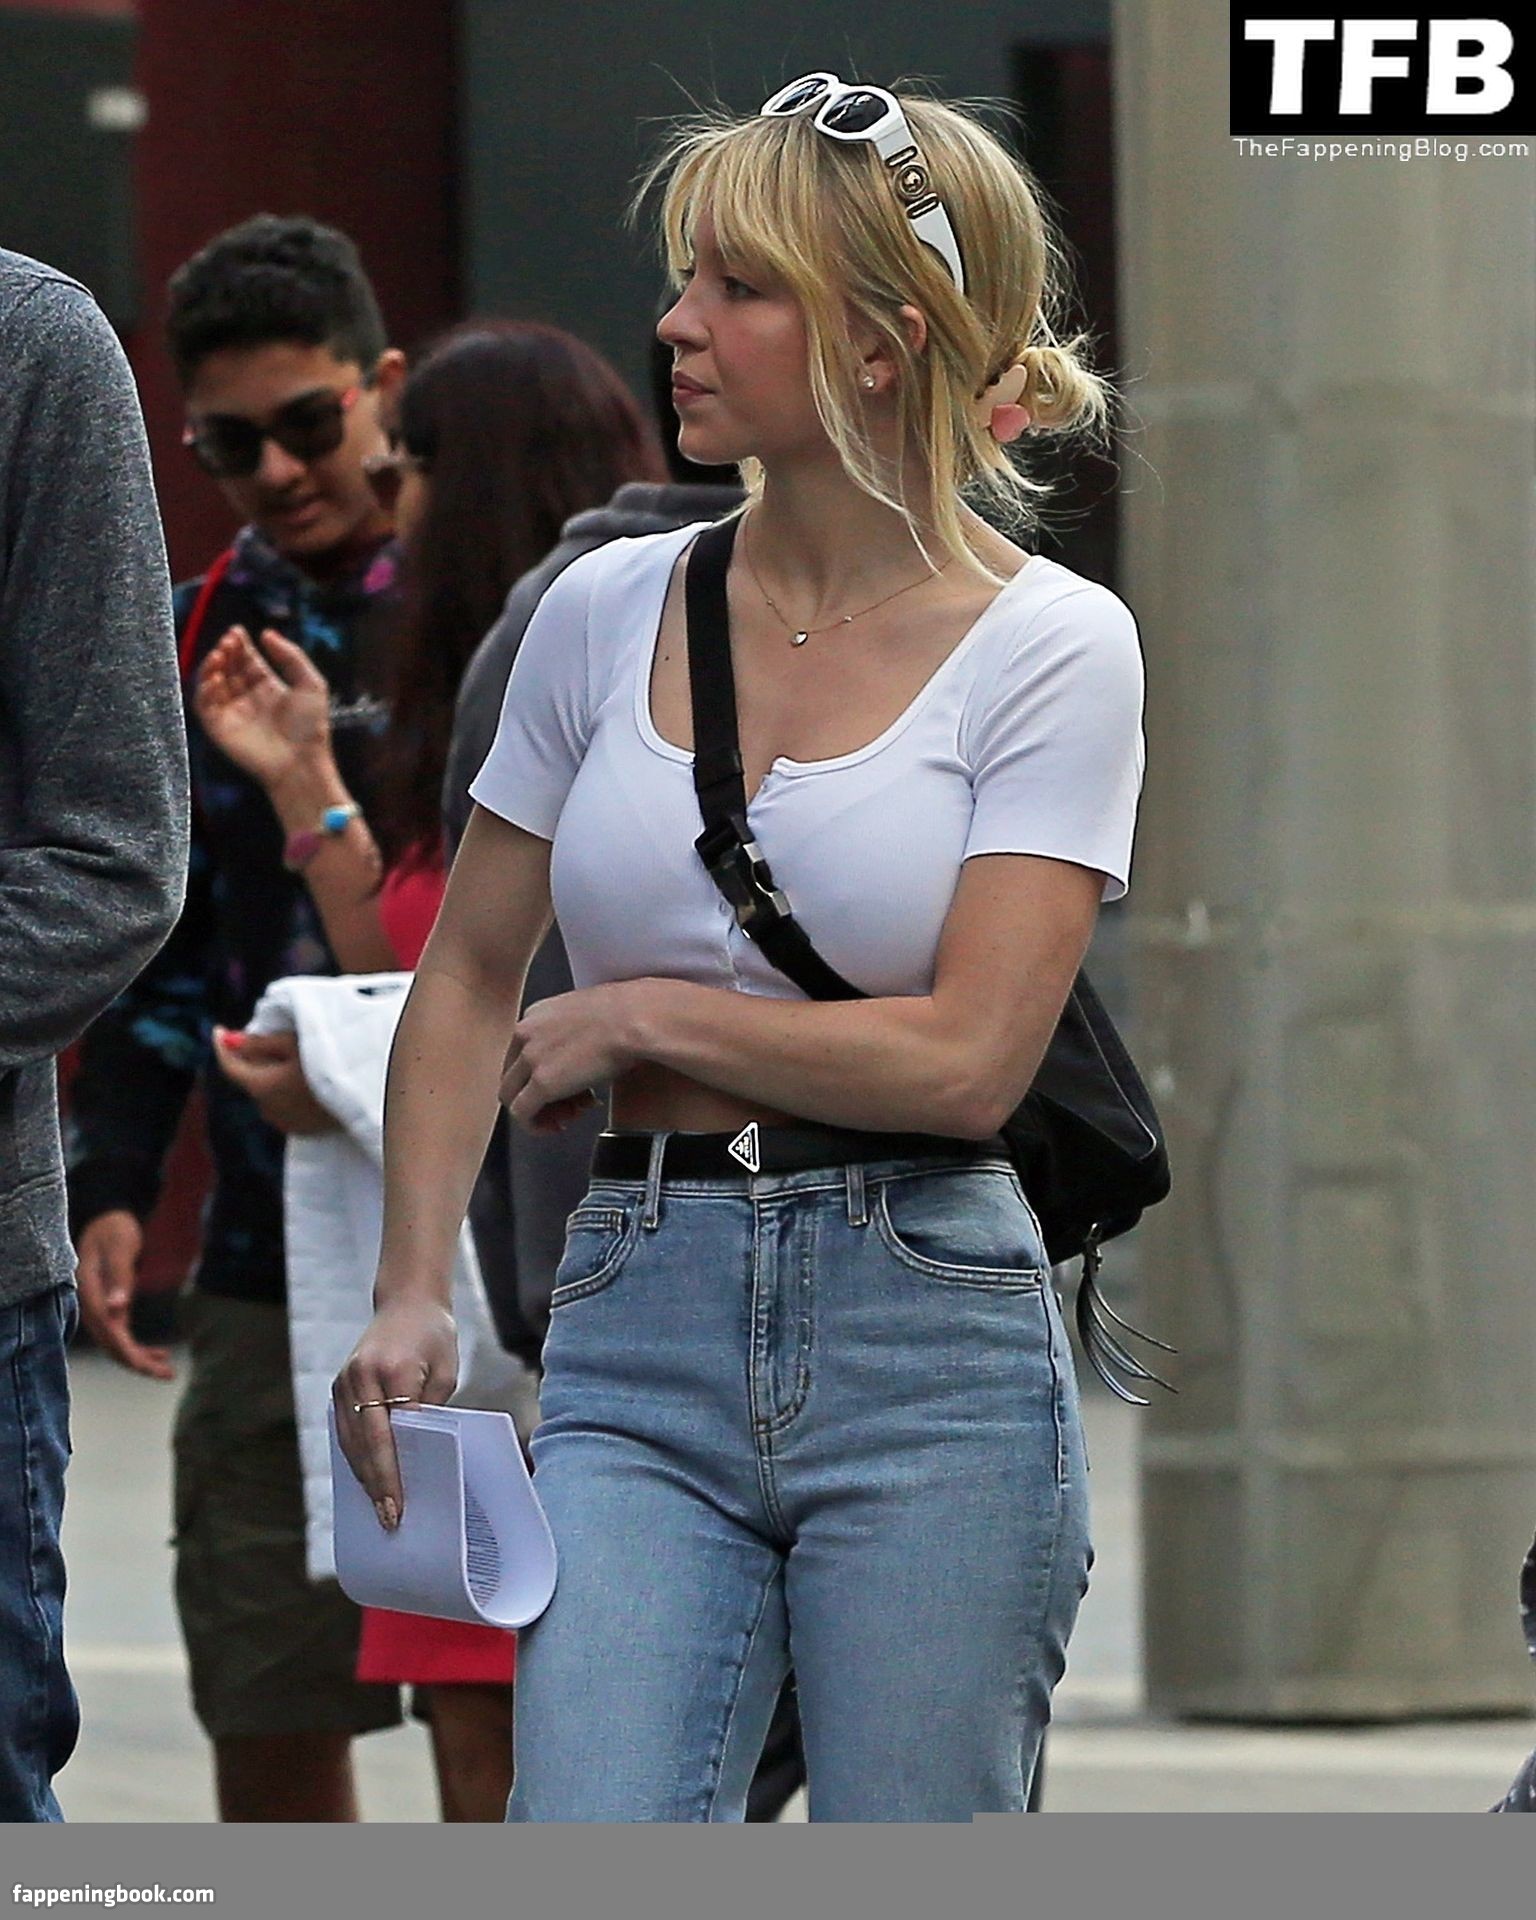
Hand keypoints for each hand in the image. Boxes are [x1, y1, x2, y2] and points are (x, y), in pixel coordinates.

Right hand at [74, 1210, 172, 1379]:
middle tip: (167, 1375)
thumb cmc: (114, 1230)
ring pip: (117, 1344)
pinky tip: (159, 1354)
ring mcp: (99, 1308)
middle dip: (138, 1363)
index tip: (148, 1367)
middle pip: (112, 1344)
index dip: (126, 1353)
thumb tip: (117, 1309)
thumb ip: (118, 1277)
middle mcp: (91, 1306)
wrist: (107, 1218)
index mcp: (90, 1294)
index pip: (107, 1333)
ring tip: (167, 1371)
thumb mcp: (119, 1248)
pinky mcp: (110, 1308)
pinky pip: (121, 1335)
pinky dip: (138, 1347)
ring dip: (140, 1360)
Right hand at [194, 624, 331, 790]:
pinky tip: (214, 678)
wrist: (301, 764)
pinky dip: (204, 689)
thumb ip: (291, 656)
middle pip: (227, 667)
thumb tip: (266, 632)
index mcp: (267, 686)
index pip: (246, 659)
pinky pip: (203, 705)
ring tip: (219, 655)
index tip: (237, 631)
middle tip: (227, 642)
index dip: (239, 644)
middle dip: (225, 651)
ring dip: (211, 666)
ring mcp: (231, 712)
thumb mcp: (311, 684)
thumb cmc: (310, 727)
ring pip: (211, 683)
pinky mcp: (218, 728)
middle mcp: (246, 697)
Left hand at [212, 1027, 339, 1134]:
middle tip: (268, 1039)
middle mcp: (266, 1109)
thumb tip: (230, 1039)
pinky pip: (284, 1107)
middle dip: (254, 1060)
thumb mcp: (293, 1044)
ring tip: (292, 1059)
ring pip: (268, 1094)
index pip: (230, 1066)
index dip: (222, 1046)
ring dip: (272, 1077)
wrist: (365, 1095)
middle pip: (251, 1079)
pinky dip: (286, 1092)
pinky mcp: (302, 1129)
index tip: (219, 1030)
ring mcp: (285, 1122)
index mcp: (260, 1087)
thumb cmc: (328, 1063)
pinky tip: (305, 1081)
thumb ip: (259, 1043)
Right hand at [333, 1297, 458, 1530]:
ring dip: (363, 1477)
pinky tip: (367, 1481)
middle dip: (377, 1484)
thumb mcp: (444, 1373)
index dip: (392, 1473)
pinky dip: (356, 1457)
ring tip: (378, 1509)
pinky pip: (345, 1430)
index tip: (398, 1506)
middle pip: (365, 1442)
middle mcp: (361, 1375)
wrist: (408, 1302)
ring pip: (350, 1440)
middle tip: (389, 1521)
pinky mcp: (339, 1385)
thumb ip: (428, 1411)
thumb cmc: (434, 1338)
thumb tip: (417, 1457)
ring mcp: (345, 1380)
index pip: (390, 1432)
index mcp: (393, 1369)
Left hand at [498, 982, 638, 1132]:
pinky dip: (536, 1126)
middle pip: (514, 1076)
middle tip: (567, 1107)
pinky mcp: (542, 1084)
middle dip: (539, 1097)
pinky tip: (558, 1127)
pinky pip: (522, 1113)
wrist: (635, 1018)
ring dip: (539, 1113)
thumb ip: (575, 1035)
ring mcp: (531, 1059)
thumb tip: (583, 1059)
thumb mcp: (589, 1017)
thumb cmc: (627, 1014)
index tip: (565, 1086)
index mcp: (537, 1014)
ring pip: (512, 1097)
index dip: (540, 1076)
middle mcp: (526, 1034)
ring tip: (571, 1116)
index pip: (522, 1053)